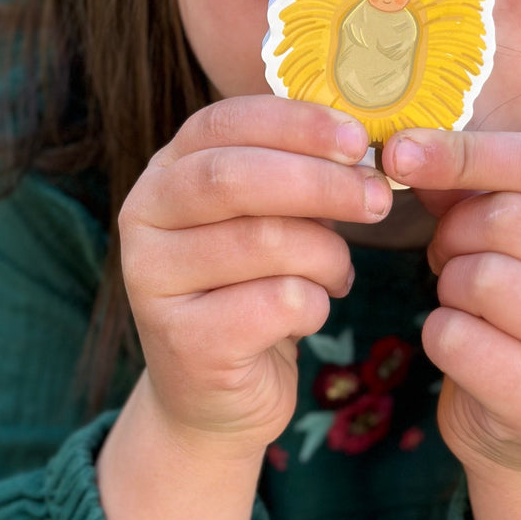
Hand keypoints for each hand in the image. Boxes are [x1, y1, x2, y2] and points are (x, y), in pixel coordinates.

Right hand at [119, 95, 390, 459]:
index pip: (222, 123)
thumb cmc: (250, 288)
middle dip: (320, 183)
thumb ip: (292, 175)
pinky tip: (311, 311)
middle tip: (378, 199)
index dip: (293, 123)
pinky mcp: (185, 341)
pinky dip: (316, 303)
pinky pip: (277, 302)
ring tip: (338, 272)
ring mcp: (153, 281)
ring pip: (264, 241)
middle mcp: (143, 218)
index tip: (356, 138)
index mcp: (163, 172)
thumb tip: (357, 144)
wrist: (214, 396)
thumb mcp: (264, 219)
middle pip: (234, 177)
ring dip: (327, 254)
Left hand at [383, 128, 520, 519]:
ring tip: (462, 301)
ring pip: (485, 279)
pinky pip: (462, 342)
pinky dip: (439, 335)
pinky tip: (460, 344)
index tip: (398, 153)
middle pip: (510, 220)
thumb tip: (406, 152)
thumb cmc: (518, 308)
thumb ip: (465, 188)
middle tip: (446, 257)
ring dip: (449, 287)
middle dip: (453, 234)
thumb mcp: (503, 236)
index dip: (466, 153)